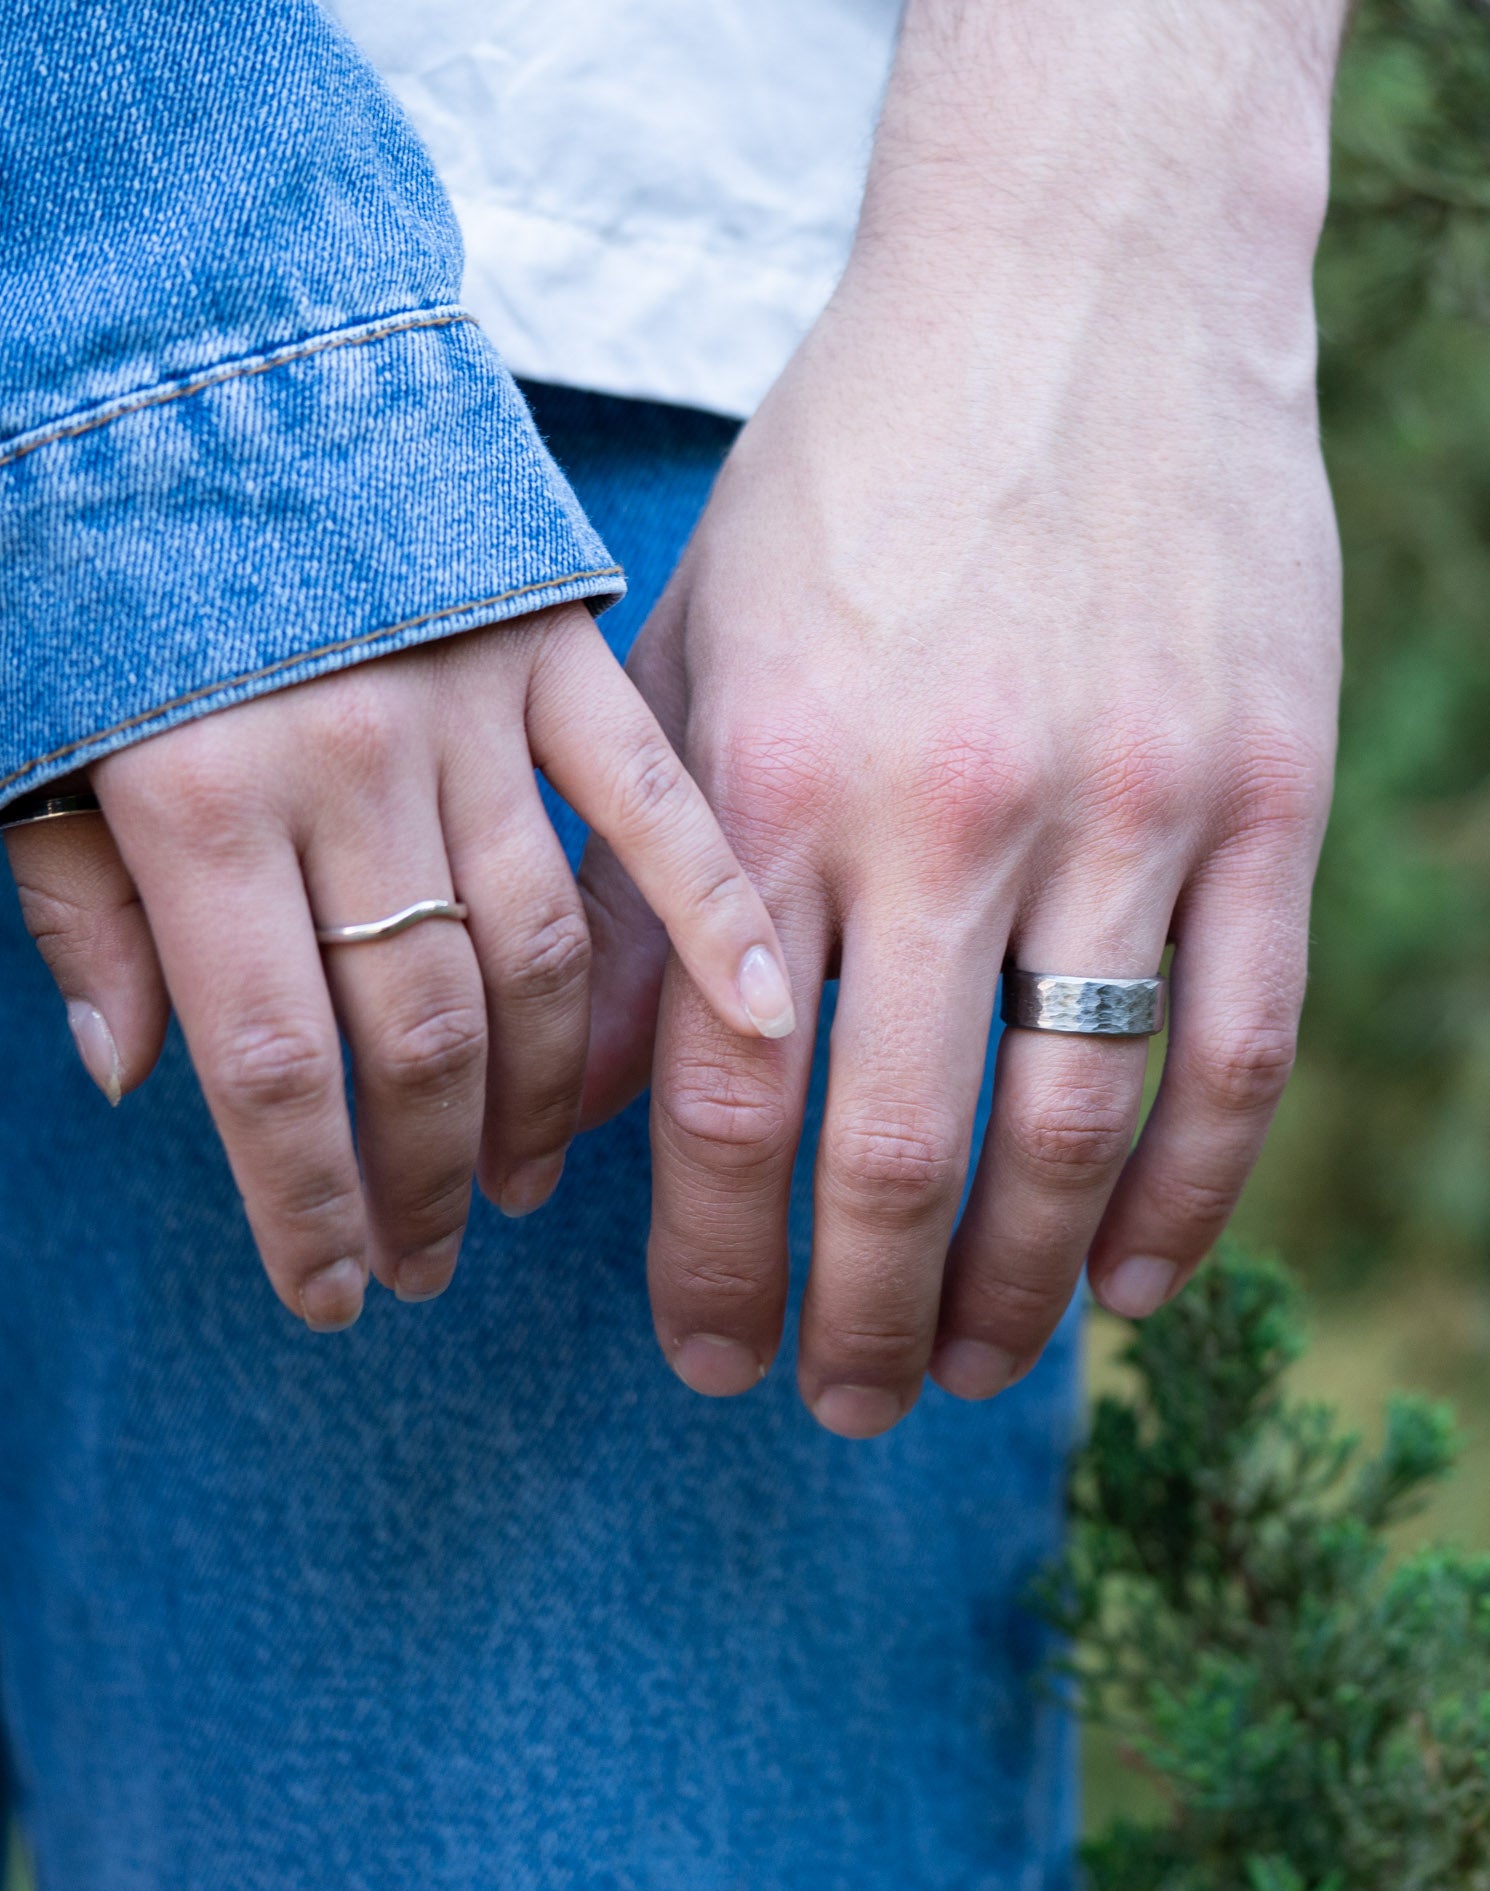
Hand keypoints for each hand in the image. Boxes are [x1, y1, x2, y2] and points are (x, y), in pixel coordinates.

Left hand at [5, 605, 794, 1326]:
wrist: (203, 335)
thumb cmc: (97, 549)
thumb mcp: (32, 729)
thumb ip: (79, 903)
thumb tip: (133, 1079)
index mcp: (197, 795)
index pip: (273, 1063)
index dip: (309, 1202)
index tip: (337, 1296)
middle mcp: (348, 770)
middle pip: (417, 1036)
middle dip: (425, 1177)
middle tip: (432, 1259)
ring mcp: (473, 714)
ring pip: (535, 956)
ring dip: (540, 1095)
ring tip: (527, 1182)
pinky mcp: (561, 658)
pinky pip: (654, 808)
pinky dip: (708, 914)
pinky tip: (757, 1019)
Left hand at [580, 0, 1341, 1435]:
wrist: (1086, 288)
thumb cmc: (865, 471)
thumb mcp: (709, 642)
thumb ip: (658, 879)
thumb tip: (605, 1105)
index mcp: (791, 772)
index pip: (731, 1098)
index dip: (715, 1262)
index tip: (710, 1357)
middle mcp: (961, 807)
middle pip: (901, 1151)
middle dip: (855, 1316)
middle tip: (840, 1404)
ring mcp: (1138, 807)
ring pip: (1081, 1128)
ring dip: (1018, 1288)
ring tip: (971, 1366)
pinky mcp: (1273, 799)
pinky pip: (1244, 1050)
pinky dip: (1191, 1198)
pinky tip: (1134, 1286)